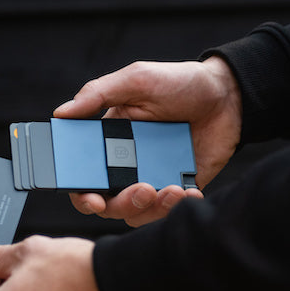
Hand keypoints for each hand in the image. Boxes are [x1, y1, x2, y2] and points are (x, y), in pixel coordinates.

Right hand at [54, 56, 241, 226]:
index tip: (91, 198)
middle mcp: (125, 163)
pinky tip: (187, 191)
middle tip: (142, 190)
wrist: (228, 95)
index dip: (80, 192)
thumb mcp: (136, 78)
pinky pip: (168, 210)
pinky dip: (175, 207)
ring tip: (170, 189)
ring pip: (136, 212)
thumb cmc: (179, 82)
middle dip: (119, 204)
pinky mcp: (177, 186)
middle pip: (107, 201)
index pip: (83, 174)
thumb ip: (98, 94)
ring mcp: (152, 176)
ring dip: (150, 208)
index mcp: (108, 139)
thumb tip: (61, 112)